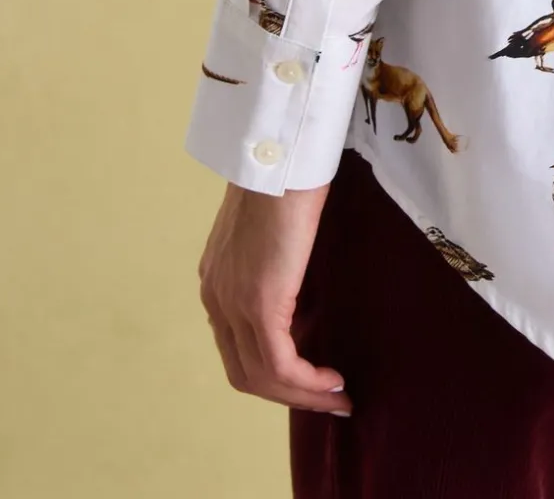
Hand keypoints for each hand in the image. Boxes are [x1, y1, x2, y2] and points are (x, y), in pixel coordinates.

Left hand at [197, 179, 352, 415]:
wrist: (283, 154)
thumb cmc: (286, 176)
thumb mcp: (270, 226)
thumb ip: (270, 257)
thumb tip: (294, 279)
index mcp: (215, 279)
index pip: (236, 346)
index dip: (271, 372)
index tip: (308, 378)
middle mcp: (215, 297)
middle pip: (244, 372)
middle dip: (287, 394)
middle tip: (328, 399)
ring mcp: (232, 303)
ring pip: (261, 377)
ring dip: (302, 396)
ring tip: (338, 398)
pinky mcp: (259, 305)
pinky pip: (280, 365)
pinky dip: (307, 383)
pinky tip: (333, 381)